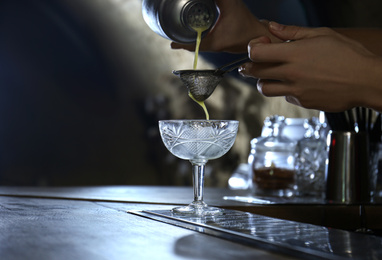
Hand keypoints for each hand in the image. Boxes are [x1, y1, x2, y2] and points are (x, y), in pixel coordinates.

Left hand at [171, 0, 279, 52]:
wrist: (262, 35)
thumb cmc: (248, 25)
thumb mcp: (231, 6)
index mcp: (213, 43)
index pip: (191, 45)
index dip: (180, 44)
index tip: (171, 43)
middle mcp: (214, 47)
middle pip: (193, 45)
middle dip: (183, 40)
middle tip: (173, 34)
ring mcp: (218, 46)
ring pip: (200, 43)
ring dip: (191, 38)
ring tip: (182, 32)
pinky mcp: (222, 42)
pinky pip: (207, 40)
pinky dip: (200, 36)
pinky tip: (199, 28)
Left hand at [239, 22, 381, 111]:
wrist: (366, 81)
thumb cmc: (348, 55)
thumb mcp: (322, 35)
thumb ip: (293, 31)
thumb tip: (272, 27)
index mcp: (294, 54)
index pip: (257, 53)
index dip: (253, 48)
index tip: (260, 46)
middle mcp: (291, 73)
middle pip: (256, 72)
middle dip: (249, 67)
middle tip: (251, 64)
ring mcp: (296, 90)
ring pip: (264, 89)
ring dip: (263, 81)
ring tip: (270, 76)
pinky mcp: (302, 102)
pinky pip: (285, 97)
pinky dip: (285, 90)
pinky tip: (296, 83)